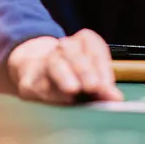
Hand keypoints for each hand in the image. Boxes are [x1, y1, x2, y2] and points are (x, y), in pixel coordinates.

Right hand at [7, 30, 123, 104]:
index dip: (101, 64)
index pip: (91, 43)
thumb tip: (115, 98)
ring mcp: (43, 62)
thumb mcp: (91, 80)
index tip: (107, 85)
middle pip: (71, 50)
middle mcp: (61, 48)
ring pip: (53, 63)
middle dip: (84, 68)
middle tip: (94, 86)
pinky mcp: (29, 81)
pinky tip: (59, 100)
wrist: (34, 73)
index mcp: (80, 43)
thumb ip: (103, 87)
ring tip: (73, 90)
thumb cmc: (72, 77)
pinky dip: (49, 93)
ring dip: (64, 76)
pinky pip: (38, 84)